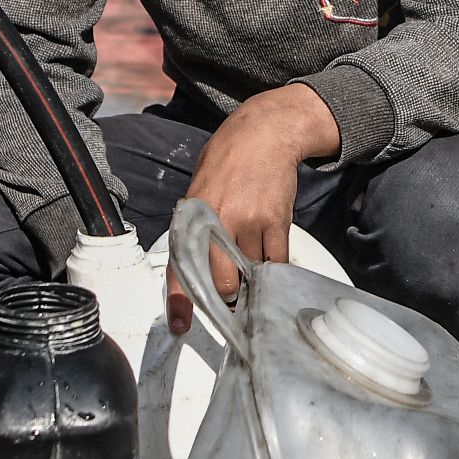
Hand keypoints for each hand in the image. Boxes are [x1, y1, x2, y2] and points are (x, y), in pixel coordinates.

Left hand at [165, 85, 344, 326]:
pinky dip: (274, 271)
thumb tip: (195, 260)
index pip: (182, 265)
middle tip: (229, 296)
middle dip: (225, 296)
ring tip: (251, 277)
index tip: (180, 326)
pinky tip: (272, 269)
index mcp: (193, 214)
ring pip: (250, 275)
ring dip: (251, 283)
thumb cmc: (228, 158)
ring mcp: (251, 222)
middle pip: (222, 282)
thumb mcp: (199, 188)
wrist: (266, 133)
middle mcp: (219, 221)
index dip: (180, 300)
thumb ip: (196, 224)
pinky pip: (276, 262)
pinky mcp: (277, 222)